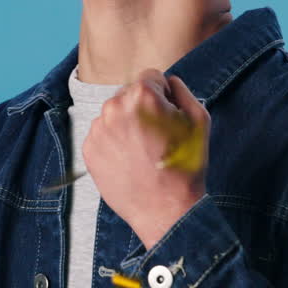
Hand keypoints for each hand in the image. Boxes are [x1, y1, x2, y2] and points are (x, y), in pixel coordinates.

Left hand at [84, 69, 208, 248]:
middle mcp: (114, 107)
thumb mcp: (199, 121)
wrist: (164, 210)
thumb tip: (167, 81)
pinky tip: (129, 161)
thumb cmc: (185, 166)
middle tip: (156, 138)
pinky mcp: (88, 149)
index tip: (168, 118)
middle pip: (130, 95)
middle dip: (142, 109)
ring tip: (142, 152)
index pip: (151, 78)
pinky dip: (114, 144)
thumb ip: (182, 90)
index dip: (164, 97)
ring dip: (126, 125)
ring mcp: (98, 129)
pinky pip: (102, 135)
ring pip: (114, 114)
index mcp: (142, 95)